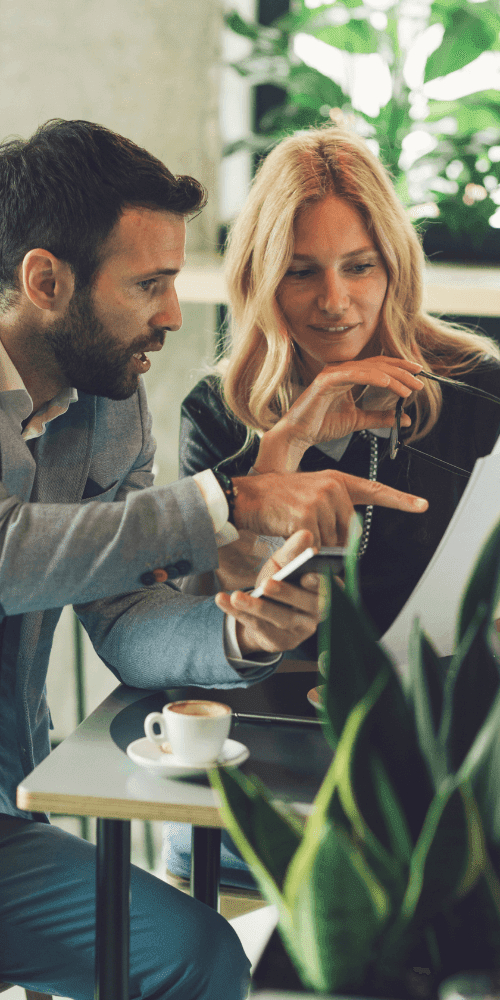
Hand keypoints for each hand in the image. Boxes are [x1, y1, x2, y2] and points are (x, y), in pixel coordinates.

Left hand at [215, 530, 322, 655]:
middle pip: (306, 605)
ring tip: (237, 596)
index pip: (328, 587)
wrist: (264, 613)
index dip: (319, 583)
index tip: (306, 575)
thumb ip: (294, 551)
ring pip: (280, 618)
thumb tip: (306, 534)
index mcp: (324, 590)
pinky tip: (225, 601)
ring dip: (257, 607)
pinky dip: (239, 614)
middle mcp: (317, 613)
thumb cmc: (281, 582)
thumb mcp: (284, 564)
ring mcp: (299, 630)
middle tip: (267, 584)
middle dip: (286, 594)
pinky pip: (258, 627)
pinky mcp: (280, 641)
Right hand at [232, 468, 427, 547]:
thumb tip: (347, 543)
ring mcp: (320, 500)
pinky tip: (290, 537)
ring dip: (315, 548)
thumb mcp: (310, 497)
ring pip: (332, 543)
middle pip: (348, 532)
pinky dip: (304, 551)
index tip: (423, 504)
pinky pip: (316, 547)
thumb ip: (333, 511)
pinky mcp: (307, 517)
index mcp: (337, 480)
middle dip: (331, 543)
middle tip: (307, 536)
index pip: (375, 491)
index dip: (401, 499)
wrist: (247, 497)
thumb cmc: (277, 501)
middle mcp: (333, 487)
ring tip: (294, 532)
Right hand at [254, 357, 423, 472]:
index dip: (400, 369)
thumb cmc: (320, 425)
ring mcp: (333, 373)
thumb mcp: (358, 420)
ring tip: (408, 388)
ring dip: (392, 377)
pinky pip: (353, 375)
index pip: (379, 367)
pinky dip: (372, 377)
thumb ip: (379, 417)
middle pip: (378, 364)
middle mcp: (341, 371)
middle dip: (402, 372)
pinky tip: (388, 383)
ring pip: (369, 368)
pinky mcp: (326, 381)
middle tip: (420, 381)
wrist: (298, 435)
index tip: (418, 375)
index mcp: (348, 376)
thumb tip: (404, 418)